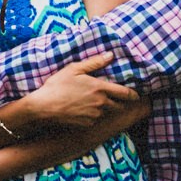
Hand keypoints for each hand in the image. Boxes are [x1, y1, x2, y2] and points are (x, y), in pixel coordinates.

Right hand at [21, 53, 136, 128]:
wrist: (43, 107)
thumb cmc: (57, 85)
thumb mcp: (74, 69)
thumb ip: (94, 63)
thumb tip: (110, 55)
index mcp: (100, 88)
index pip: (125, 93)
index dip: (133, 94)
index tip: (137, 95)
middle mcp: (101, 104)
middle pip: (119, 106)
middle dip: (119, 103)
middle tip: (115, 98)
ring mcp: (94, 116)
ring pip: (106, 113)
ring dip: (104, 108)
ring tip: (93, 102)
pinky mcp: (87, 125)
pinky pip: (95, 120)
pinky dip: (93, 116)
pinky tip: (83, 110)